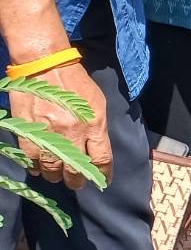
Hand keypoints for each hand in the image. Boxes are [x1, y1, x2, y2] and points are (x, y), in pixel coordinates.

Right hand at [9, 61, 110, 188]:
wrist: (45, 66)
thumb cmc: (75, 82)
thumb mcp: (97, 103)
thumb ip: (98, 127)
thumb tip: (96, 149)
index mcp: (94, 125)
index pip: (101, 159)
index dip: (102, 174)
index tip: (102, 181)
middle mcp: (73, 133)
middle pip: (76, 168)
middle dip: (77, 180)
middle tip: (76, 184)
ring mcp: (49, 133)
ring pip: (52, 167)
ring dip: (55, 175)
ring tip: (57, 177)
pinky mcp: (29, 130)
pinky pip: (32, 158)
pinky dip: (35, 166)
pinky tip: (38, 169)